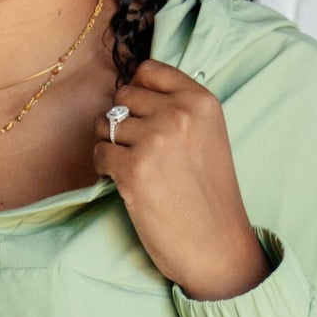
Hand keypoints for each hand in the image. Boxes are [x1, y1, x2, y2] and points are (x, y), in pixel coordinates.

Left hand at [93, 59, 270, 303]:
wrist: (216, 246)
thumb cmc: (209, 196)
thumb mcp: (208, 136)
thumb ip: (178, 109)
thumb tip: (130, 91)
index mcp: (201, 101)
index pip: (148, 70)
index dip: (137, 93)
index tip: (140, 116)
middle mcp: (179, 113)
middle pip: (123, 96)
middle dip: (122, 121)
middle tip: (136, 150)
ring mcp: (156, 140)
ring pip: (106, 124)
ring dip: (110, 144)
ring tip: (131, 167)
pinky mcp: (134, 169)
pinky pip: (99, 152)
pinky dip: (104, 167)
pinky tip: (122, 181)